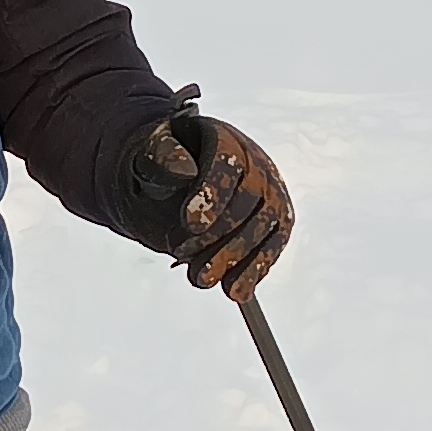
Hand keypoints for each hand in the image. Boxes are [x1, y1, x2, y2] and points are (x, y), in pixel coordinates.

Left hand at [126, 110, 291, 300]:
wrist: (182, 175)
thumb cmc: (168, 163)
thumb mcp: (154, 151)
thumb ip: (162, 156)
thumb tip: (183, 172)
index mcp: (225, 139)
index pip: (226, 162)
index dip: (211, 193)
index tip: (189, 224)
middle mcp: (256, 164)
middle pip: (248, 199)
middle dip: (218, 234)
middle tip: (184, 257)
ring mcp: (271, 193)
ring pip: (265, 226)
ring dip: (235, 257)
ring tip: (201, 279)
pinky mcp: (277, 222)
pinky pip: (274, 245)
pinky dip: (256, 270)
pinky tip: (236, 290)